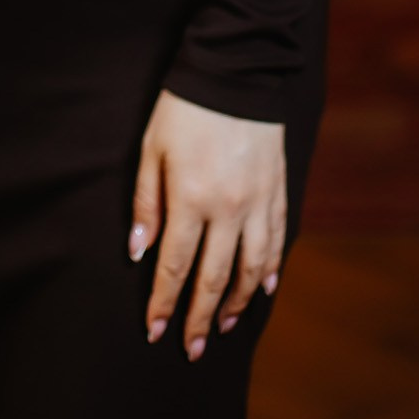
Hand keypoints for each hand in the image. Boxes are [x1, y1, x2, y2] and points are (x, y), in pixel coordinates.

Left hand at [129, 90, 286, 359]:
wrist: (236, 70)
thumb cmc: (183, 109)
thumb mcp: (151, 149)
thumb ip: (147, 202)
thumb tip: (139, 252)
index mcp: (190, 198)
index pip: (174, 266)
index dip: (164, 303)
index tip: (155, 332)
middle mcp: (228, 208)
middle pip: (215, 278)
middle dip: (200, 317)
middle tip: (192, 349)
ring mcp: (258, 201)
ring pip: (251, 267)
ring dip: (238, 302)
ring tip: (225, 326)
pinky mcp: (278, 189)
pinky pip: (277, 240)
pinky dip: (270, 269)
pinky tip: (264, 288)